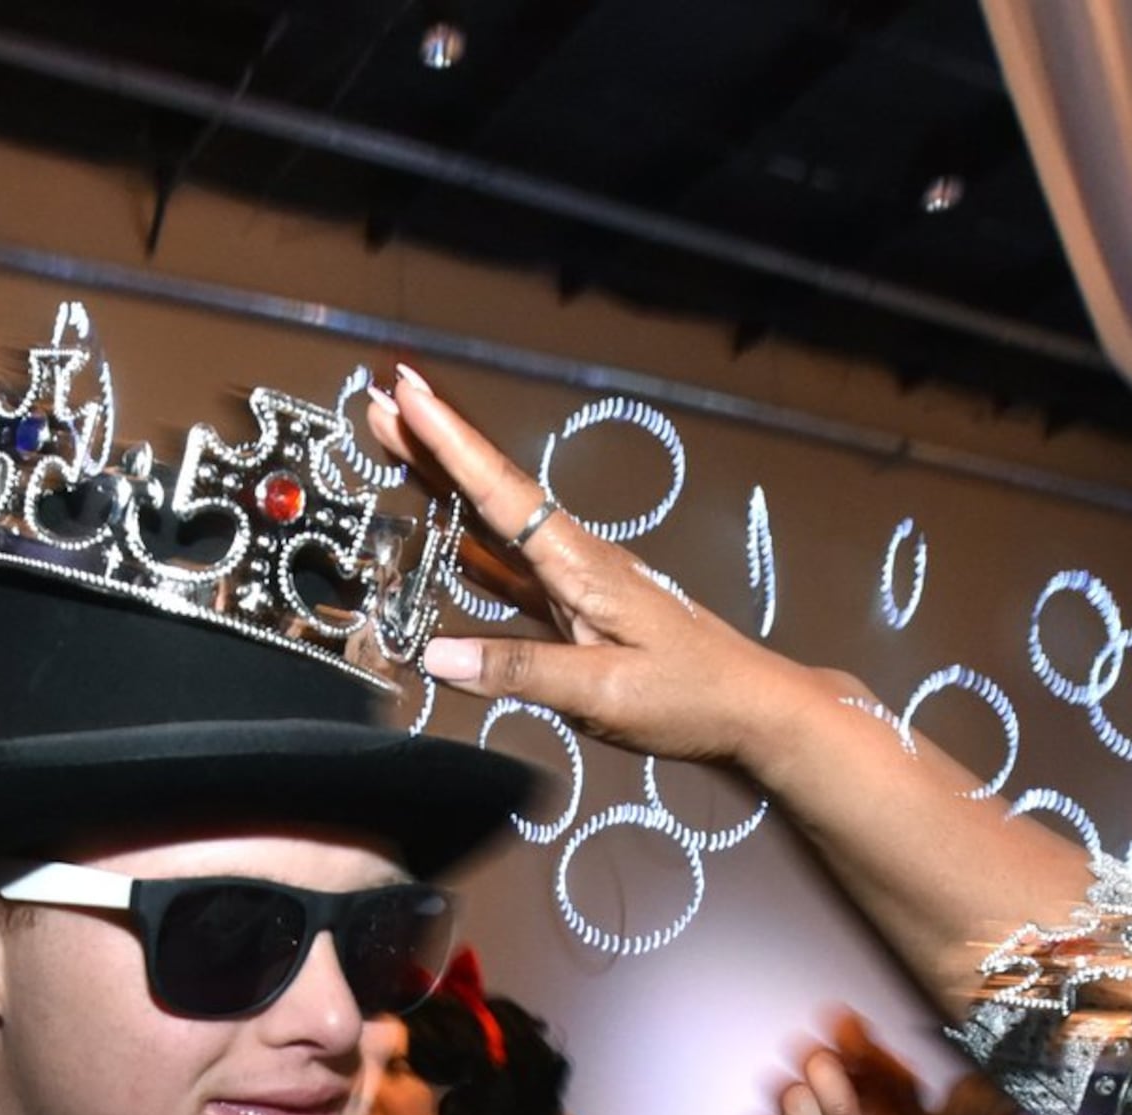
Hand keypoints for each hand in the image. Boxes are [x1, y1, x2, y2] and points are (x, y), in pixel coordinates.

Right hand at [369, 367, 867, 775]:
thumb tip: (435, 656)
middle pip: (491, 490)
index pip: (502, 491)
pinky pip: (509, 565)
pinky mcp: (576, 607)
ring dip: (446, 483)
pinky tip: (443, 535)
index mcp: (580, 565)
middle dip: (434, 444)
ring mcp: (574, 581)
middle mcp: (573, 559)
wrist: (752, 706)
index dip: (450, 443)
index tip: (408, 393)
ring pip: (495, 522)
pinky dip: (470, 540)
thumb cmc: (690, 695)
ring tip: (396, 445)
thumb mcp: (604, 692)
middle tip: (379, 400)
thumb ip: (520, 671)